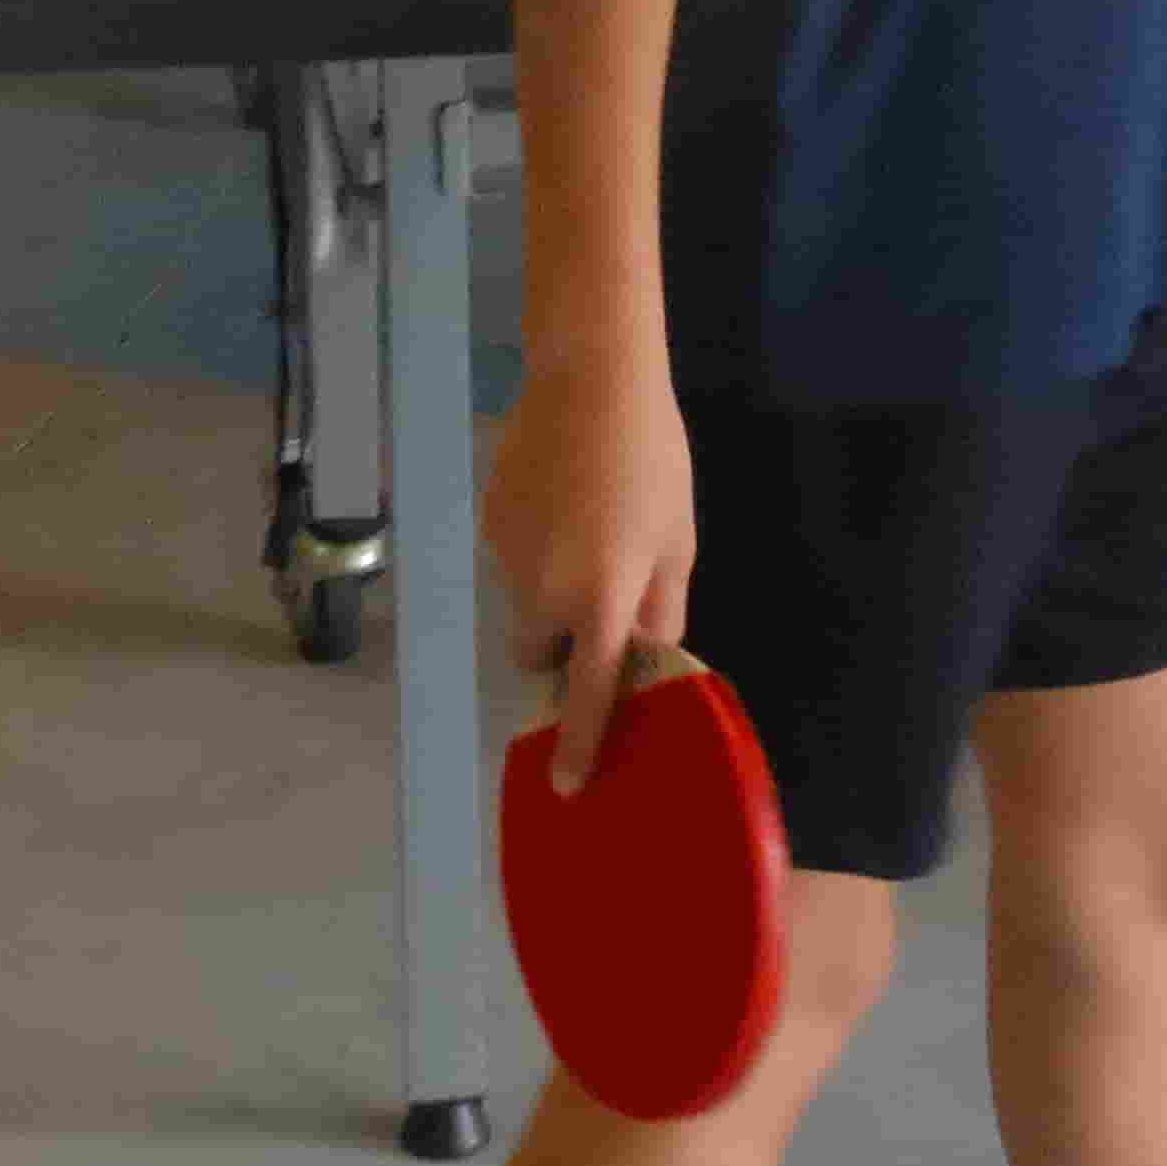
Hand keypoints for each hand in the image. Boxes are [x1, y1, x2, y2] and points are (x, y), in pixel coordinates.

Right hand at [483, 365, 698, 790]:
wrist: (590, 377)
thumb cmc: (653, 460)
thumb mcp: (677, 541)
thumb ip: (661, 611)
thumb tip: (645, 660)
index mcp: (602, 601)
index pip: (590, 695)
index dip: (579, 746)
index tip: (566, 788)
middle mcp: (544, 591)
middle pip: (541, 654)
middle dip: (561, 646)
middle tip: (596, 597)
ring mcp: (507, 558)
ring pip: (525, 603)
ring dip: (550, 589)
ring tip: (585, 522)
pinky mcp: (489, 523)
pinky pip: (512, 560)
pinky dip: (534, 549)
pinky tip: (560, 498)